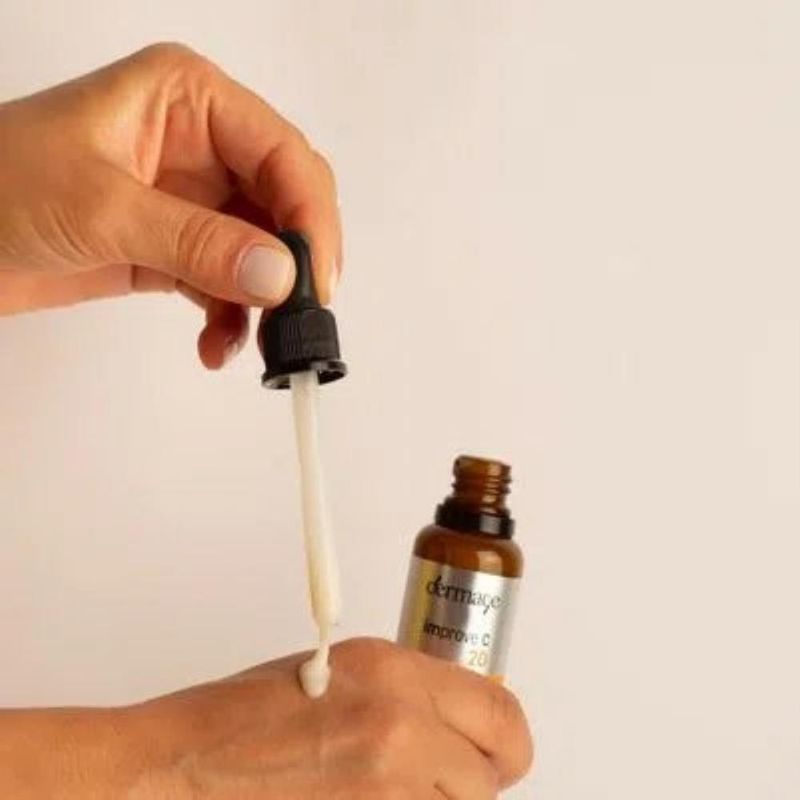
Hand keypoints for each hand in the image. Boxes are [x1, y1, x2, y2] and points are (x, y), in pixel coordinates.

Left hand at [0, 43, 340, 367]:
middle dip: (295, 262)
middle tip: (299, 318)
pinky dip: (232, 319)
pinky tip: (217, 347)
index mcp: (189, 100)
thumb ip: (197, 242)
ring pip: (264, 250)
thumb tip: (281, 277)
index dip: (310, 216)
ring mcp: (192, 199)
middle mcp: (202, 144)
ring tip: (257, 345)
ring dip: (265, 301)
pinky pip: (229, 283)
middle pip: (285, 203)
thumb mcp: (100, 207)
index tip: (316, 279)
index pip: (283, 153)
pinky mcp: (178, 246)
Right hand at [0, 639, 532, 797]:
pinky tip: (371, 798)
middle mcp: (398, 731)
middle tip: (441, 774)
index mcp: (392, 675)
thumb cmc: (243, 716)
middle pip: (489, 777)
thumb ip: (411, 691)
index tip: (501, 747)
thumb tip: (458, 714)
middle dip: (472, 778)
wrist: (183, 769)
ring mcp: (385, 793)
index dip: (508, 737)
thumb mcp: (343, 670)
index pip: (501, 712)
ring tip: (391, 788)